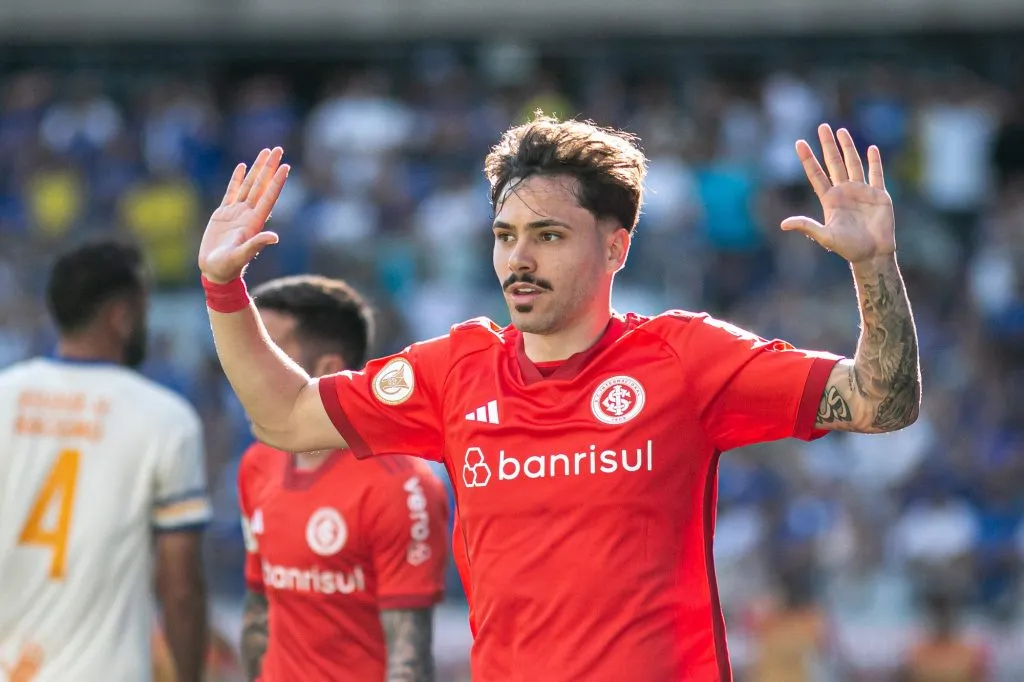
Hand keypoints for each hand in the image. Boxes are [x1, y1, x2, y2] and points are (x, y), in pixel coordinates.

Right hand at [198, 147, 289, 282]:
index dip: (276, 181)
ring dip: (258, 168)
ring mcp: (236, 213)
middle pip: (262, 185)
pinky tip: (242, 166)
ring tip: (265, 152)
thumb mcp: (241, 256)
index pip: (268, 197)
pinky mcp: (223, 214)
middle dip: (270, 167)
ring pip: (249, 185)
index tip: (286, 166)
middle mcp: (248, 214)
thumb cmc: (227, 267)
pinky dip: (237, 178)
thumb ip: (256, 245)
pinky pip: (232, 191)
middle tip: (279, 149)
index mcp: (254, 222)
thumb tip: (274, 237)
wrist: (214, 271)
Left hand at [782, 124, 895, 264]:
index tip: (799, 143)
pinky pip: (877, 174)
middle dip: (827, 145)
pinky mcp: (879, 194)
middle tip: (822, 126)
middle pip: (834, 163)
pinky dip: (875, 161)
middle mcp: (844, 192)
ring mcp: (862, 191)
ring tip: (841, 131)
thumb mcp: (824, 236)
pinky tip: (871, 149)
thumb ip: (806, 226)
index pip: (816, 174)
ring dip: (848, 147)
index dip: (808, 159)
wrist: (872, 254)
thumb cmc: (848, 248)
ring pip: (853, 163)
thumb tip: (783, 224)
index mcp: (830, 199)